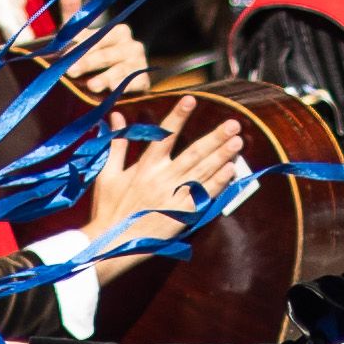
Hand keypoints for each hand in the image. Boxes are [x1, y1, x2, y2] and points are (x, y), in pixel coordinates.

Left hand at [59, 0, 148, 95]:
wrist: (108, 85)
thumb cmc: (89, 55)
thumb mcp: (78, 33)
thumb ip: (72, 6)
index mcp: (118, 31)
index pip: (98, 38)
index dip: (81, 47)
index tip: (65, 55)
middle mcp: (132, 46)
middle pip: (108, 53)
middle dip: (88, 62)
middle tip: (71, 71)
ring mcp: (139, 65)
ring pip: (121, 69)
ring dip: (106, 77)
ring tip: (92, 86)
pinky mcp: (143, 83)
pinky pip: (134, 84)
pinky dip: (124, 88)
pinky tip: (112, 93)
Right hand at [85, 105, 250, 277]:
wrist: (110, 244)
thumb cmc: (108, 209)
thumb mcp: (106, 174)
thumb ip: (117, 144)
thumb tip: (117, 116)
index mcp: (145, 166)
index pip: (164, 135)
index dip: (178, 117)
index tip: (191, 99)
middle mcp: (162, 178)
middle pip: (193, 153)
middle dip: (215, 137)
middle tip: (234, 123)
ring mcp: (173, 197)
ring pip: (203, 172)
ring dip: (222, 156)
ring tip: (238, 142)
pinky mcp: (181, 216)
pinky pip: (203, 197)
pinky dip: (218, 184)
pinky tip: (230, 171)